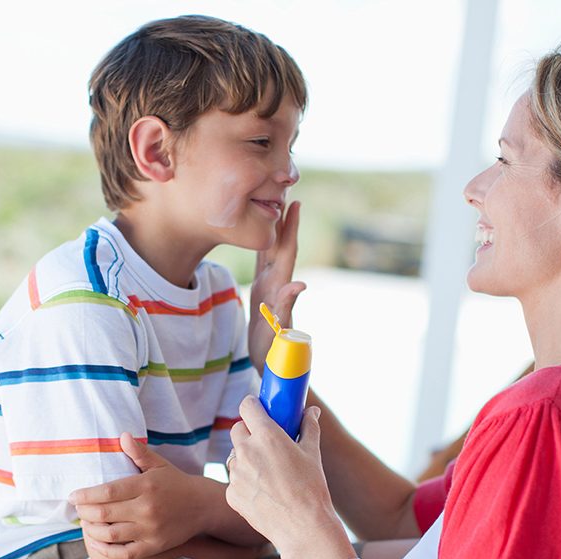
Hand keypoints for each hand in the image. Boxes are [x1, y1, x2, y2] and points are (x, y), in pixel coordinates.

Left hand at [69, 433, 206, 558]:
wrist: (203, 506)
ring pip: (111, 534)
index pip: (107, 491)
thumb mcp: (159, 464)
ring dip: (92, 530)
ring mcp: (150, 530)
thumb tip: (122, 435)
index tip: (73, 496)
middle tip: (77, 510)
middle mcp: (147, 508)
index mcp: (146, 486)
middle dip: (85, 512)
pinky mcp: (154, 546)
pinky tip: (95, 542)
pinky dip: (106, 550)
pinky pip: (124, 553)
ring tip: (85, 524)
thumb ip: (139, 453)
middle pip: (105, 513)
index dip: (86, 495)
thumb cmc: (176, 483)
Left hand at [226, 397, 353, 558]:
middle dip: (249, 432)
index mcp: (267, 436)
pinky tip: (264, 492)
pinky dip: (245, 483)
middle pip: (237, 429)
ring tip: (268, 473)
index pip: (247, 406)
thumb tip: (311, 411)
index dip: (253, 405)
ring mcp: (236, 474)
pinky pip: (235, 481)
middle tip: (265, 442)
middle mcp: (247, 451)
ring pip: (235, 457)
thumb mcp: (312, 453)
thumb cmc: (312, 488)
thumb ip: (309, 427)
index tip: (258, 409)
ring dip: (246, 458)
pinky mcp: (231, 494)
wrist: (303, 528)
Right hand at [249, 200, 305, 374]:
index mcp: (280, 287)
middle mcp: (277, 283)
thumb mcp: (279, 329)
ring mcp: (270, 287)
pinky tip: (260, 234)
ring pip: (272, 252)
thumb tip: (300, 284)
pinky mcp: (262, 293)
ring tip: (274, 206)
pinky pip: (262, 263)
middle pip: (280, 246)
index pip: (287, 252)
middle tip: (286, 192)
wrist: (270, 364)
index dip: (290, 229)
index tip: (295, 204)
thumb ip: (287, 306)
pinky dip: (262, 246)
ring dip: (274, 230)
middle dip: (284, 220)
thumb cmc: (273, 351)